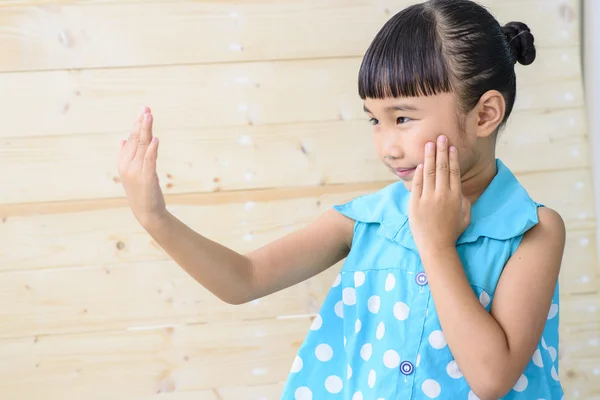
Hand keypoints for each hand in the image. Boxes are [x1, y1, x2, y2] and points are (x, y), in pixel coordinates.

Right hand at [117, 107, 166, 226]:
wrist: (147, 212)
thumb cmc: (141, 191)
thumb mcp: (132, 172)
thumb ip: (127, 155)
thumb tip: (122, 140)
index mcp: (123, 161)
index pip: (132, 139)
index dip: (138, 124)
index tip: (144, 111)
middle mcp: (127, 165)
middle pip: (136, 140)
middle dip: (141, 123)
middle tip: (147, 108)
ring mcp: (136, 171)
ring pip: (142, 147)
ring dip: (146, 131)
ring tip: (149, 117)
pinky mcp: (146, 178)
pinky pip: (150, 161)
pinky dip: (152, 150)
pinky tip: (155, 140)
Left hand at [408, 135, 470, 252]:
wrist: (436, 246)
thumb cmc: (452, 232)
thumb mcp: (466, 216)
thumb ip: (464, 201)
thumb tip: (459, 189)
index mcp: (456, 196)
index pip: (454, 172)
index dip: (452, 158)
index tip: (451, 147)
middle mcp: (442, 194)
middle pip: (442, 168)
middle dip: (441, 151)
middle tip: (440, 137)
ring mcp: (427, 198)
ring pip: (429, 173)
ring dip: (429, 157)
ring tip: (429, 144)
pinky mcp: (415, 204)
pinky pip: (417, 185)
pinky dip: (419, 173)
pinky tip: (421, 164)